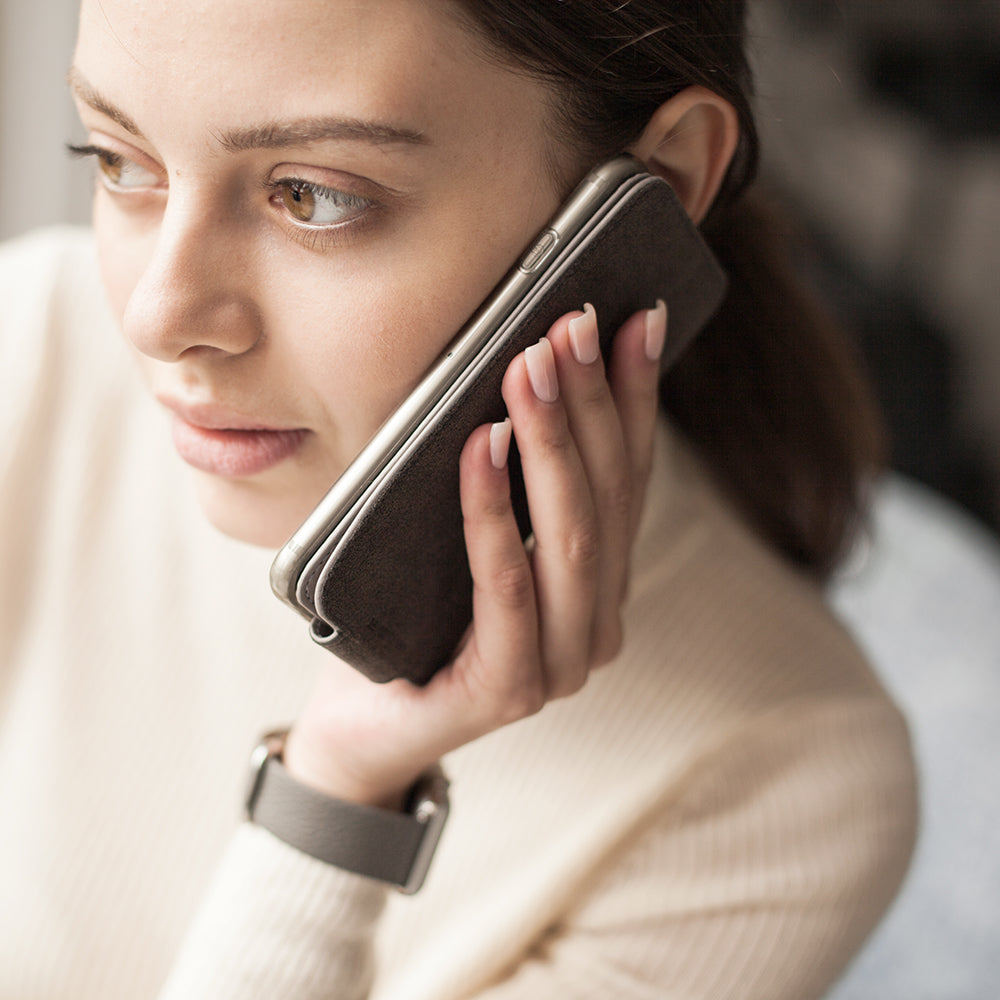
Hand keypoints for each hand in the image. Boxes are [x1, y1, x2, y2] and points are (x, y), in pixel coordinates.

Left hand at [284, 301, 666, 808]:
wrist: (358, 728)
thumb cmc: (410, 619)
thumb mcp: (466, 536)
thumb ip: (508, 482)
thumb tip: (520, 372)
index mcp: (598, 585)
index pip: (627, 477)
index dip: (634, 396)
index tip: (636, 316)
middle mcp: (595, 625)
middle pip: (606, 498)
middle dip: (593, 402)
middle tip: (572, 323)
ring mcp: (560, 665)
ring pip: (572, 537)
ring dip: (553, 443)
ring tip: (531, 366)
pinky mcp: (509, 692)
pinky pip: (505, 586)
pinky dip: (492, 511)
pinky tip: (481, 444)